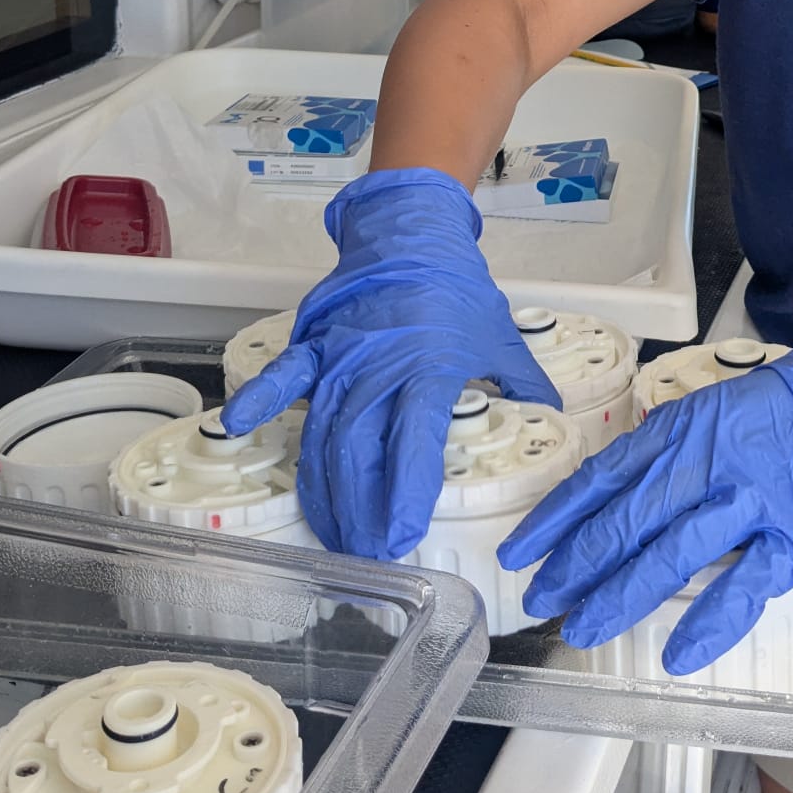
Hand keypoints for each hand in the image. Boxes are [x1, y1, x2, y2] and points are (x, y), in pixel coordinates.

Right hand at [221, 168, 558, 559]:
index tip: (400, 536)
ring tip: (330, 534)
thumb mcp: (498, 337)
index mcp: (428, 371)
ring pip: (323, 433)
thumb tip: (551, 416)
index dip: (403, 494)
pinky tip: (240, 427)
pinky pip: (284, 375)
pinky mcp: (315, 345)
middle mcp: (379, 369)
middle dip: (359, 512)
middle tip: (365, 556)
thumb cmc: (455, 290)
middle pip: (360, 452)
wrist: (411, 235)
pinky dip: (261, 399)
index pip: (413, 444)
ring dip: (322, 488)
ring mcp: (341, 358)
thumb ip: (522, 383)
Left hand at [497, 322, 792, 674]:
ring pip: (669, 554)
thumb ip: (673, 455)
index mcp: (682, 430)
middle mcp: (706, 462)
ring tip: (584, 629)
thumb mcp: (720, 414)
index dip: (556, 520)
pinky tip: (676, 656)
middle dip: (576, 566)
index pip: (601, 478)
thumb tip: (618, 496)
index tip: (521, 555)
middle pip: (624, 521)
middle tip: (542, 602)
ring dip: (621, 595)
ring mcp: (751, 500)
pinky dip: (709, 624)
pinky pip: (744, 587)